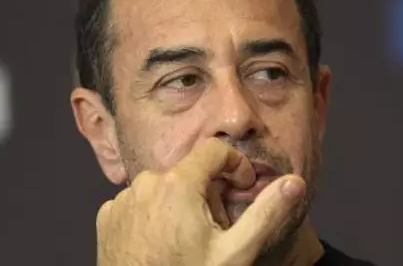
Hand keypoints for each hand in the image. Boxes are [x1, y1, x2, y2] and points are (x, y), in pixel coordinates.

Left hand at [95, 138, 306, 265]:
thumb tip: (295, 183)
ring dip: (181, 204)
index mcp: (177, 184)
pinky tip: (163, 244)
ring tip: (188, 241)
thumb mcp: (236, 252)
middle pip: (190, 172)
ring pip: (164, 187)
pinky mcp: (107, 218)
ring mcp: (122, 201)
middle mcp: (145, 184)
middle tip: (216, 229)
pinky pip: (140, 204)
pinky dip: (155, 216)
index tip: (242, 187)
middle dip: (208, 192)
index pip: (214, 150)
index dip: (235, 166)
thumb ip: (267, 212)